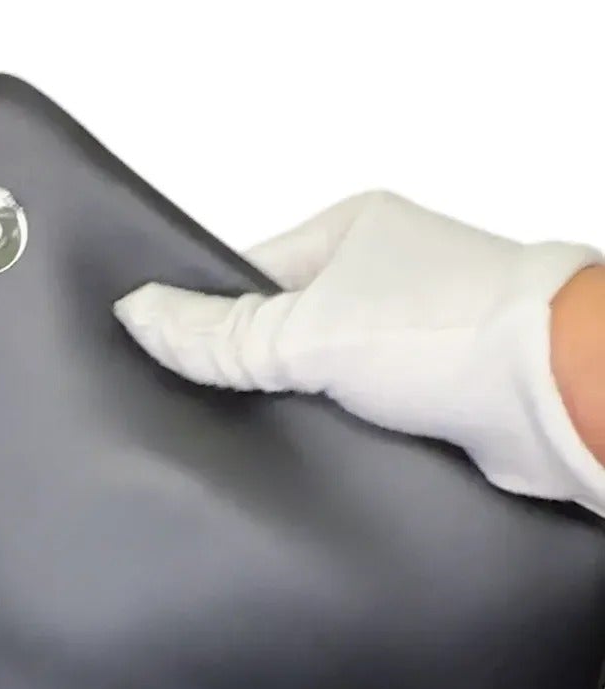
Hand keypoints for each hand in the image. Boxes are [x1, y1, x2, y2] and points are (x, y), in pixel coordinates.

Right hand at [114, 190, 604, 513]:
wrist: (553, 396)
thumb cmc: (450, 333)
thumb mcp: (304, 331)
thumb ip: (218, 335)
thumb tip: (136, 315)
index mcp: (350, 229)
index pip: (247, 273)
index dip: (204, 318)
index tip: (162, 359)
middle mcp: (383, 275)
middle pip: (280, 329)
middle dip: (248, 372)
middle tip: (198, 412)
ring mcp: (411, 334)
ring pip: (320, 379)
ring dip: (298, 412)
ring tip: (252, 443)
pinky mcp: (433, 393)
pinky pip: (359, 415)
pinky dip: (338, 436)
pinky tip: (310, 458)